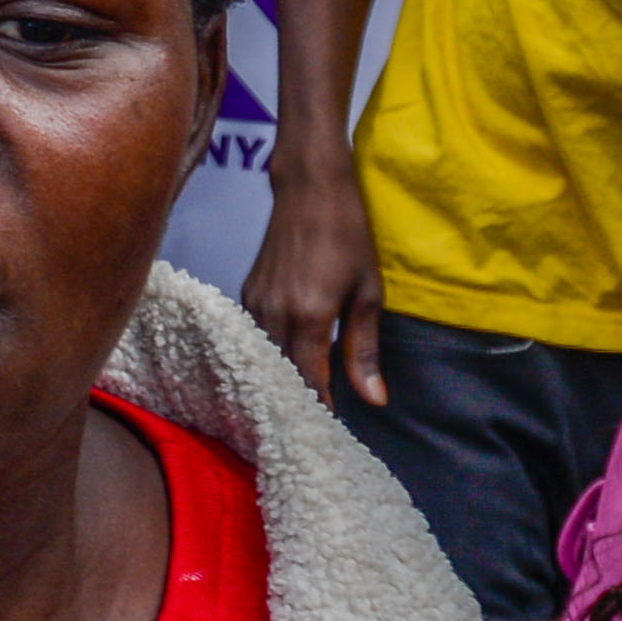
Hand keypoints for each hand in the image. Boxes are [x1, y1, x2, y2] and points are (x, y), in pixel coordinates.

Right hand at [240, 136, 392, 408]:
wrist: (309, 186)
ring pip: (263, 359)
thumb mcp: (368, 291)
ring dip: (280, 382)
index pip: (310, 381)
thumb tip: (374, 399)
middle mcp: (275, 313)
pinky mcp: (247, 293)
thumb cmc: (348, 233)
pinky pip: (255, 338)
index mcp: (309, 315)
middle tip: (313, 428)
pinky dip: (269, 357)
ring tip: (298, 404)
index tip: (330, 434)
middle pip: (280, 377)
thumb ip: (364, 348)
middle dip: (296, 402)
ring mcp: (255, 303)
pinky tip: (283, 368)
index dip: (320, 410)